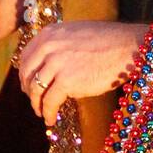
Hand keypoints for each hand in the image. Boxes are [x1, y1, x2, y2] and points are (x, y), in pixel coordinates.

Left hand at [17, 21, 145, 126]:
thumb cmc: (107, 41)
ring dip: (37, 105)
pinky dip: (48, 113)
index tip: (28, 85)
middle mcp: (49, 46)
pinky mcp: (67, 81)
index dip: (25, 74)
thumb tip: (47, 63)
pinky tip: (51, 119)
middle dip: (28, 90)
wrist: (127, 47)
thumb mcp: (75, 33)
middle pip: (27, 74)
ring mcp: (57, 63)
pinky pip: (50, 102)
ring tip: (42, 113)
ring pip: (36, 90)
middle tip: (34, 101)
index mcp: (50, 33)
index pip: (26, 56)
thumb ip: (58, 44)